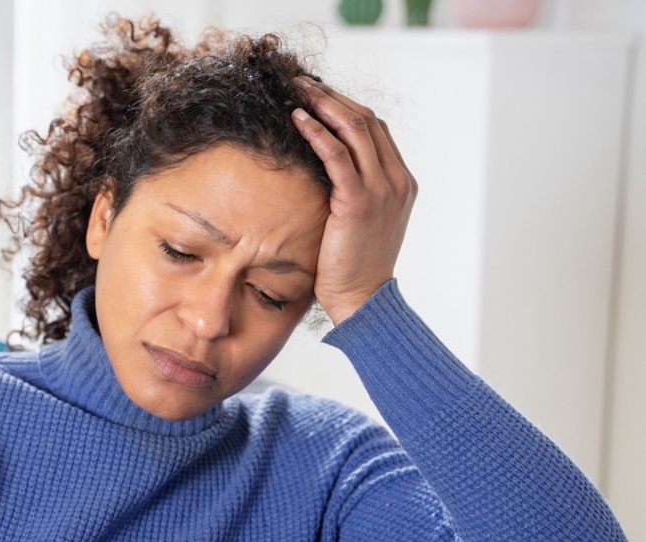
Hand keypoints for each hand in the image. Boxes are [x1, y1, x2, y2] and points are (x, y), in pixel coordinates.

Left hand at [291, 76, 417, 324]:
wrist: (363, 301)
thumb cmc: (354, 267)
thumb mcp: (362, 222)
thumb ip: (354, 192)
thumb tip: (323, 172)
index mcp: (401, 182)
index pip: (375, 129)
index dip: (345, 106)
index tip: (316, 95)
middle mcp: (397, 180)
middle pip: (366, 120)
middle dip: (332, 96)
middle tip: (302, 83)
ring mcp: (382, 189)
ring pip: (355, 129)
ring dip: (323, 104)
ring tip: (296, 91)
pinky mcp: (359, 202)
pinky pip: (338, 156)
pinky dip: (318, 133)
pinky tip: (298, 120)